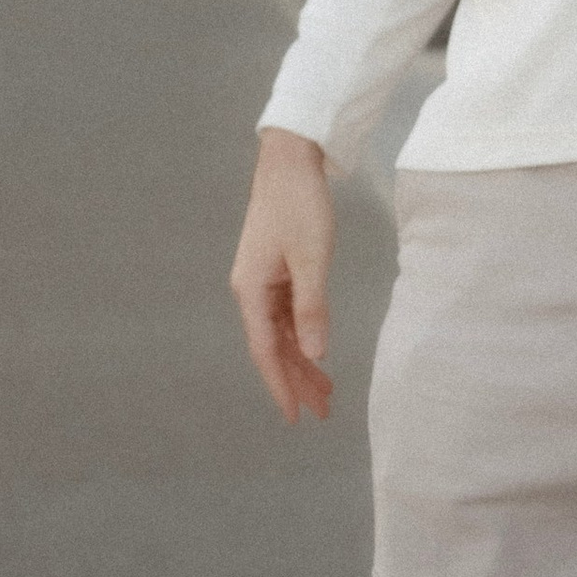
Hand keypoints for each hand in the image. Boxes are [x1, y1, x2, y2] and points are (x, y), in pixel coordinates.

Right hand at [231, 128, 334, 420]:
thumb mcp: (312, 259)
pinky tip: (317, 350)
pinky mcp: (275, 270)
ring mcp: (262, 280)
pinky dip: (302, 335)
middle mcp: (250, 290)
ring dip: (302, 361)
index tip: (295, 416)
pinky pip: (286, 315)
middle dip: (297, 380)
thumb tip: (315, 354)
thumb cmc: (299, 204)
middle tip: (323, 410)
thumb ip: (313, 309)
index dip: (281, 385)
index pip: (264, 351)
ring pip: (281, 333)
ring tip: (326, 390)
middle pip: (272, 347)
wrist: (290, 160)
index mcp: (250, 290)